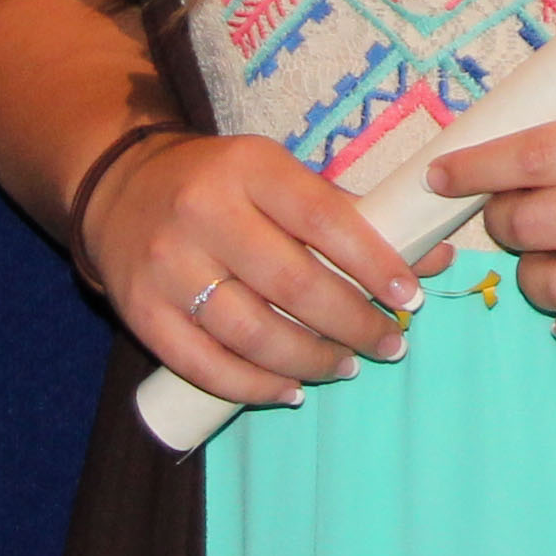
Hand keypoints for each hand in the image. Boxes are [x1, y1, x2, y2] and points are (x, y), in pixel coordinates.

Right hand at [81, 128, 422, 408]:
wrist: (120, 188)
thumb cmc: (221, 185)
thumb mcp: (278, 175)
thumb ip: (350, 215)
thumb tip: (436, 257)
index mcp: (249, 167)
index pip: (324, 218)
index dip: (373, 262)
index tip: (410, 296)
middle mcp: (204, 212)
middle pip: (292, 284)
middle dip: (352, 322)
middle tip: (389, 342)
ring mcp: (167, 265)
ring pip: (251, 332)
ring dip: (310, 359)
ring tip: (345, 366)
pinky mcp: (141, 312)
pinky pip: (205, 365)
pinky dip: (254, 386)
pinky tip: (290, 389)